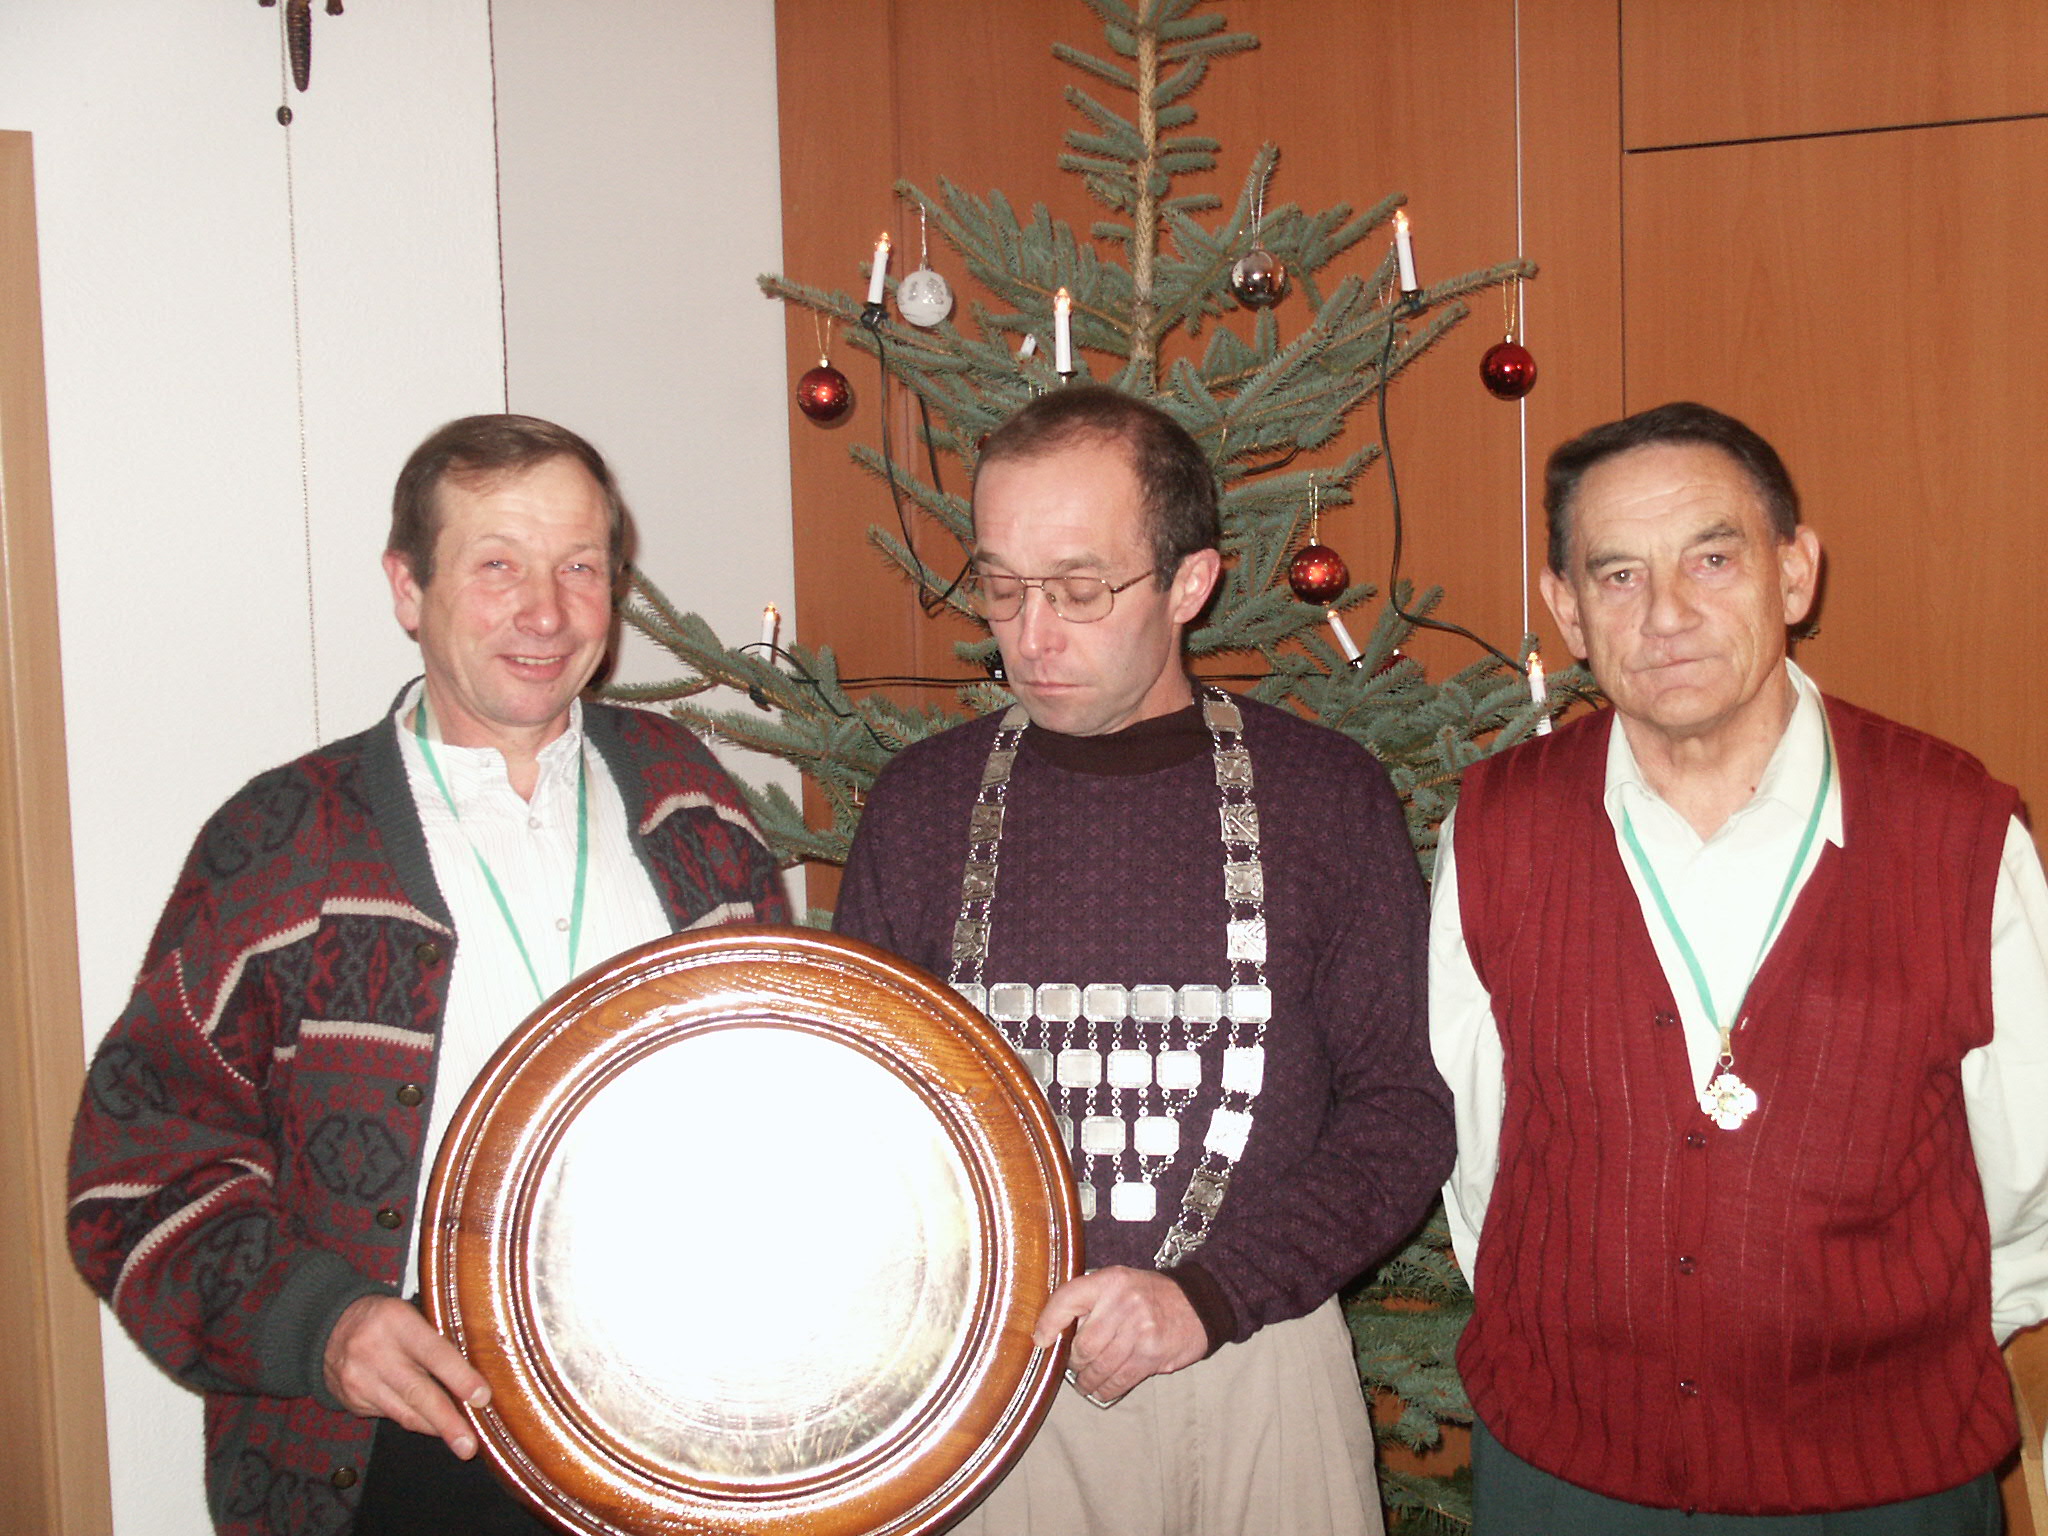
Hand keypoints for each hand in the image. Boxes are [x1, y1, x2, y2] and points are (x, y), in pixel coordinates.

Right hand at [323, 1295, 490, 1457]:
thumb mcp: (408, 1313)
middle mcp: (375, 1353)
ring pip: (404, 1412)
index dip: (460, 1377)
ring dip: (434, 1428)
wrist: (328, 1328)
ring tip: (460, 1442)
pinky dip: (414, 1421)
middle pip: (418, 1393)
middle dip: (447, 1422)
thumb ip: (435, 1337)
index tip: (482, 1398)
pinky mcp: (353, 1401)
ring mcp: (360, 1380)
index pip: (434, 1353)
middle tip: (469, 1445)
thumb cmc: (384, 1319)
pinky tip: (431, 1425)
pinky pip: (391, 1416)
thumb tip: (475, 1372)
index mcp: (397, 1322)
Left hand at [1032, 1266, 1206, 1402]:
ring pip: (1100, 1366)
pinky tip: (1102, 1389)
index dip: (1049, 1321)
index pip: (1068, 1298)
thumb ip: (1092, 1302)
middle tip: (1073, 1366)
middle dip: (1074, 1361)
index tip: (1041, 1340)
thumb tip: (1057, 1332)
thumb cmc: (1150, 1295)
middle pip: (1083, 1344)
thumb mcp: (1119, 1284)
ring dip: (1088, 1380)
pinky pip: (1120, 1379)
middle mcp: (1123, 1302)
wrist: (1197, 1303)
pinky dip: (1106, 1388)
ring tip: (1085, 1382)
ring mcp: (1139, 1330)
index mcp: (1110, 1281)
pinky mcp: (1151, 1354)